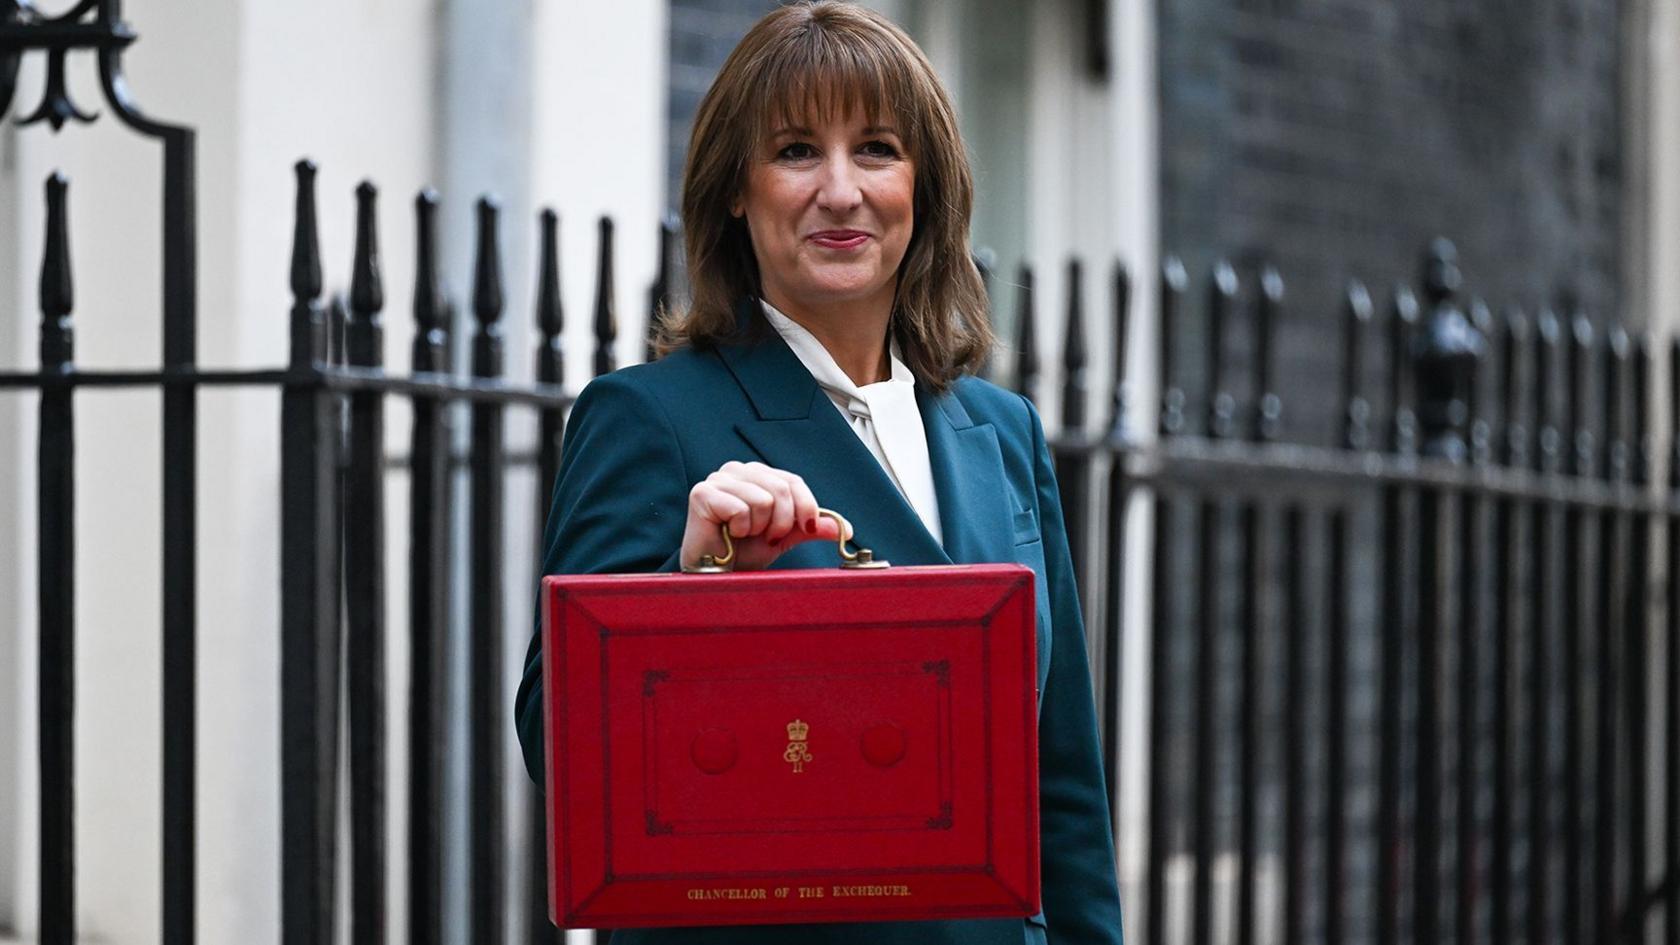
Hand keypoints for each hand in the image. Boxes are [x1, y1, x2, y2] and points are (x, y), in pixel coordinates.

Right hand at [680, 461, 849, 570]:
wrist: (717, 574)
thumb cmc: (744, 551)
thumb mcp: (785, 536)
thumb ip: (810, 527)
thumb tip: (844, 528)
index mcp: (758, 474)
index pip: (793, 481)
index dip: (807, 506)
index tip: (809, 529)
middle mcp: (738, 470)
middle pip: (781, 489)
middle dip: (782, 522)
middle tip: (768, 538)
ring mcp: (718, 479)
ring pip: (763, 500)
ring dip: (759, 528)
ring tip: (744, 535)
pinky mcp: (702, 493)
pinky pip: (740, 509)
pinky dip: (740, 528)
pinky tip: (729, 533)